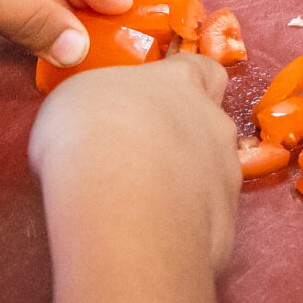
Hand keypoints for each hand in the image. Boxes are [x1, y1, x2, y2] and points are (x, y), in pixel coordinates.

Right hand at [28, 53, 240, 270]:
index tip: (160, 99)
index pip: (203, 70)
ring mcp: (224, 175)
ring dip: (181, 184)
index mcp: (180, 83)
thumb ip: (103, 103)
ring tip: (137, 202)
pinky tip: (147, 232)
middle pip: (207, 125)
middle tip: (137, 157)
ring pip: (209, 175)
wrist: (118, 208)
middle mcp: (213, 124)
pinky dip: (181, 224)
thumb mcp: (77, 97)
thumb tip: (97, 119)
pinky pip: (204, 220)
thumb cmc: (90, 134)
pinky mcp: (225, 223)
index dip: (186, 85)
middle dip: (179, 140)